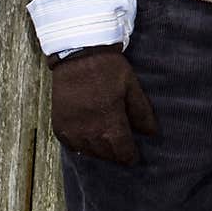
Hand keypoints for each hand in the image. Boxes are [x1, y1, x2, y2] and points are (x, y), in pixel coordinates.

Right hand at [47, 43, 158, 164]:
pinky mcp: (59, 125)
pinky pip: (71, 146)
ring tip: (106, 145)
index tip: (134, 157)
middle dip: (116, 154)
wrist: (77, 53)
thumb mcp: (131, 87)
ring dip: (99, 151)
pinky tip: (88, 138)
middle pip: (106, 155)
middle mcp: (90, 132)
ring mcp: (72, 130)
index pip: (123, 152)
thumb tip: (151, 133)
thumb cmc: (108, 68)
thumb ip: (141, 113)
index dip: (130, 156)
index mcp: (111, 122)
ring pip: (89, 152)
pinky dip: (81, 145)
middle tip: (121, 150)